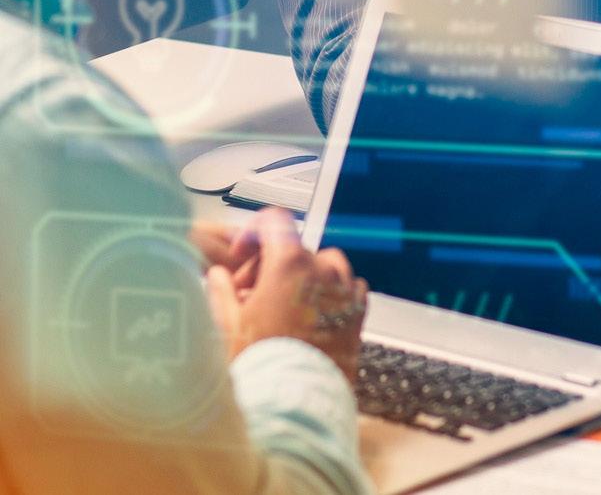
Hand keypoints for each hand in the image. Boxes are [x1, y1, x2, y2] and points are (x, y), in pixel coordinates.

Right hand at [205, 208, 367, 380]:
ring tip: (282, 307)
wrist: (296, 403)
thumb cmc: (261, 365)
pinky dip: (330, 294)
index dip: (254, 232)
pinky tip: (310, 317)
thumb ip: (221, 292)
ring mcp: (345, 291)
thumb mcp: (228, 325)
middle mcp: (323, 270)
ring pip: (325, 266)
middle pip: (295, 250)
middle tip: (249, 296)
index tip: (243, 255)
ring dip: (304, 277)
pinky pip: (348, 288)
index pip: (275, 222)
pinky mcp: (358, 314)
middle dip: (270, 266)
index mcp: (290, 264)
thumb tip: (218, 277)